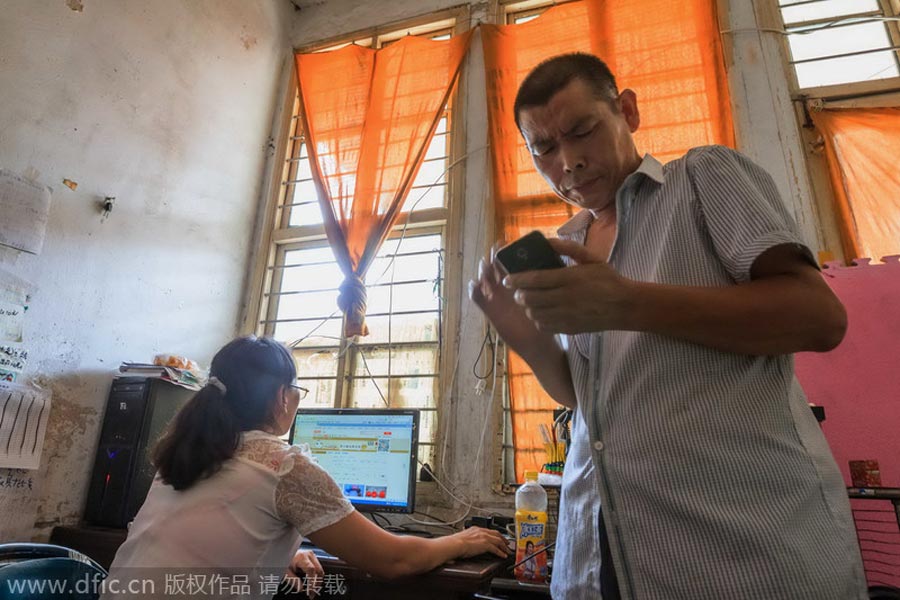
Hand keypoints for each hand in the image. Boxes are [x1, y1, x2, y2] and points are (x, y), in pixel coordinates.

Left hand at [287, 549, 324, 598]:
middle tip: (312, 593)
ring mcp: (311, 554)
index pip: (311, 570)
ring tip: (312, 589)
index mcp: (301, 557)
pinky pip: (318, 567)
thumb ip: (293, 580)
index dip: (312, 581)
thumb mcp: (285, 571)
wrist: (282, 553)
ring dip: (318, 580)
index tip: (310, 591)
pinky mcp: (312, 556)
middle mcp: (308, 554)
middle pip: (318, 570)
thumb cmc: (283, 560)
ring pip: (320, 569)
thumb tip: (300, 589)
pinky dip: (316, 575)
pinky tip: (312, 582)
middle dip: (317, 583)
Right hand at [450, 526, 510, 558]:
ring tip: (507, 551)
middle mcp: (481, 531)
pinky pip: (496, 549)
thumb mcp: (463, 537)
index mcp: (476, 529)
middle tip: (507, 543)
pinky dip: (501, 553)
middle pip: (497, 534)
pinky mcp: (486, 544)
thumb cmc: (455, 542)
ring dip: (504, 547)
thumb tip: (465, 542)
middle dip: (503, 539)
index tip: (498, 538)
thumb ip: (467, 538)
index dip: (495, 535)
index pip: (489, 531)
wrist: (455, 544)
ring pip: (499, 541)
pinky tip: (503, 556)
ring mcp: (484, 537)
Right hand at [468, 243, 553, 354]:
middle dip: (492, 257)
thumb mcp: (546, 295)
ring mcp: (495, 297)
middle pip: (492, 265)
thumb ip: (544, 280)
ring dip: (482, 270)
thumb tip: (551, 256)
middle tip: (495, 253)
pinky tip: (477, 285)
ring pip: (483, 277)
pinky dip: (474, 289)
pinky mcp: (488, 310)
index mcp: (518, 280)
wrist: (537, 342)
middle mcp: (505, 286)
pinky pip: (476, 296)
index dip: (503, 250)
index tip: (506, 243)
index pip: (506, 259)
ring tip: (487, 267)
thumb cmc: (545, 317)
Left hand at [504, 238, 635, 333]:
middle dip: (519, 295)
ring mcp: (567, 316)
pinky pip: (544, 326)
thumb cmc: (607, 280)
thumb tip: (545, 241)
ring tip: (530, 302)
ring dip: (527, 308)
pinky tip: (542, 313)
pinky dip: (538, 320)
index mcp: (570, 278)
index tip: (506, 280)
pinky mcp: (569, 328)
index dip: (516, 280)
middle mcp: (566, 298)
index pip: (535, 280)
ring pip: (534, 314)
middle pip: (530, 299)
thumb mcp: (591, 258)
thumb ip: (568, 248)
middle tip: (518, 291)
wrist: (625, 306)